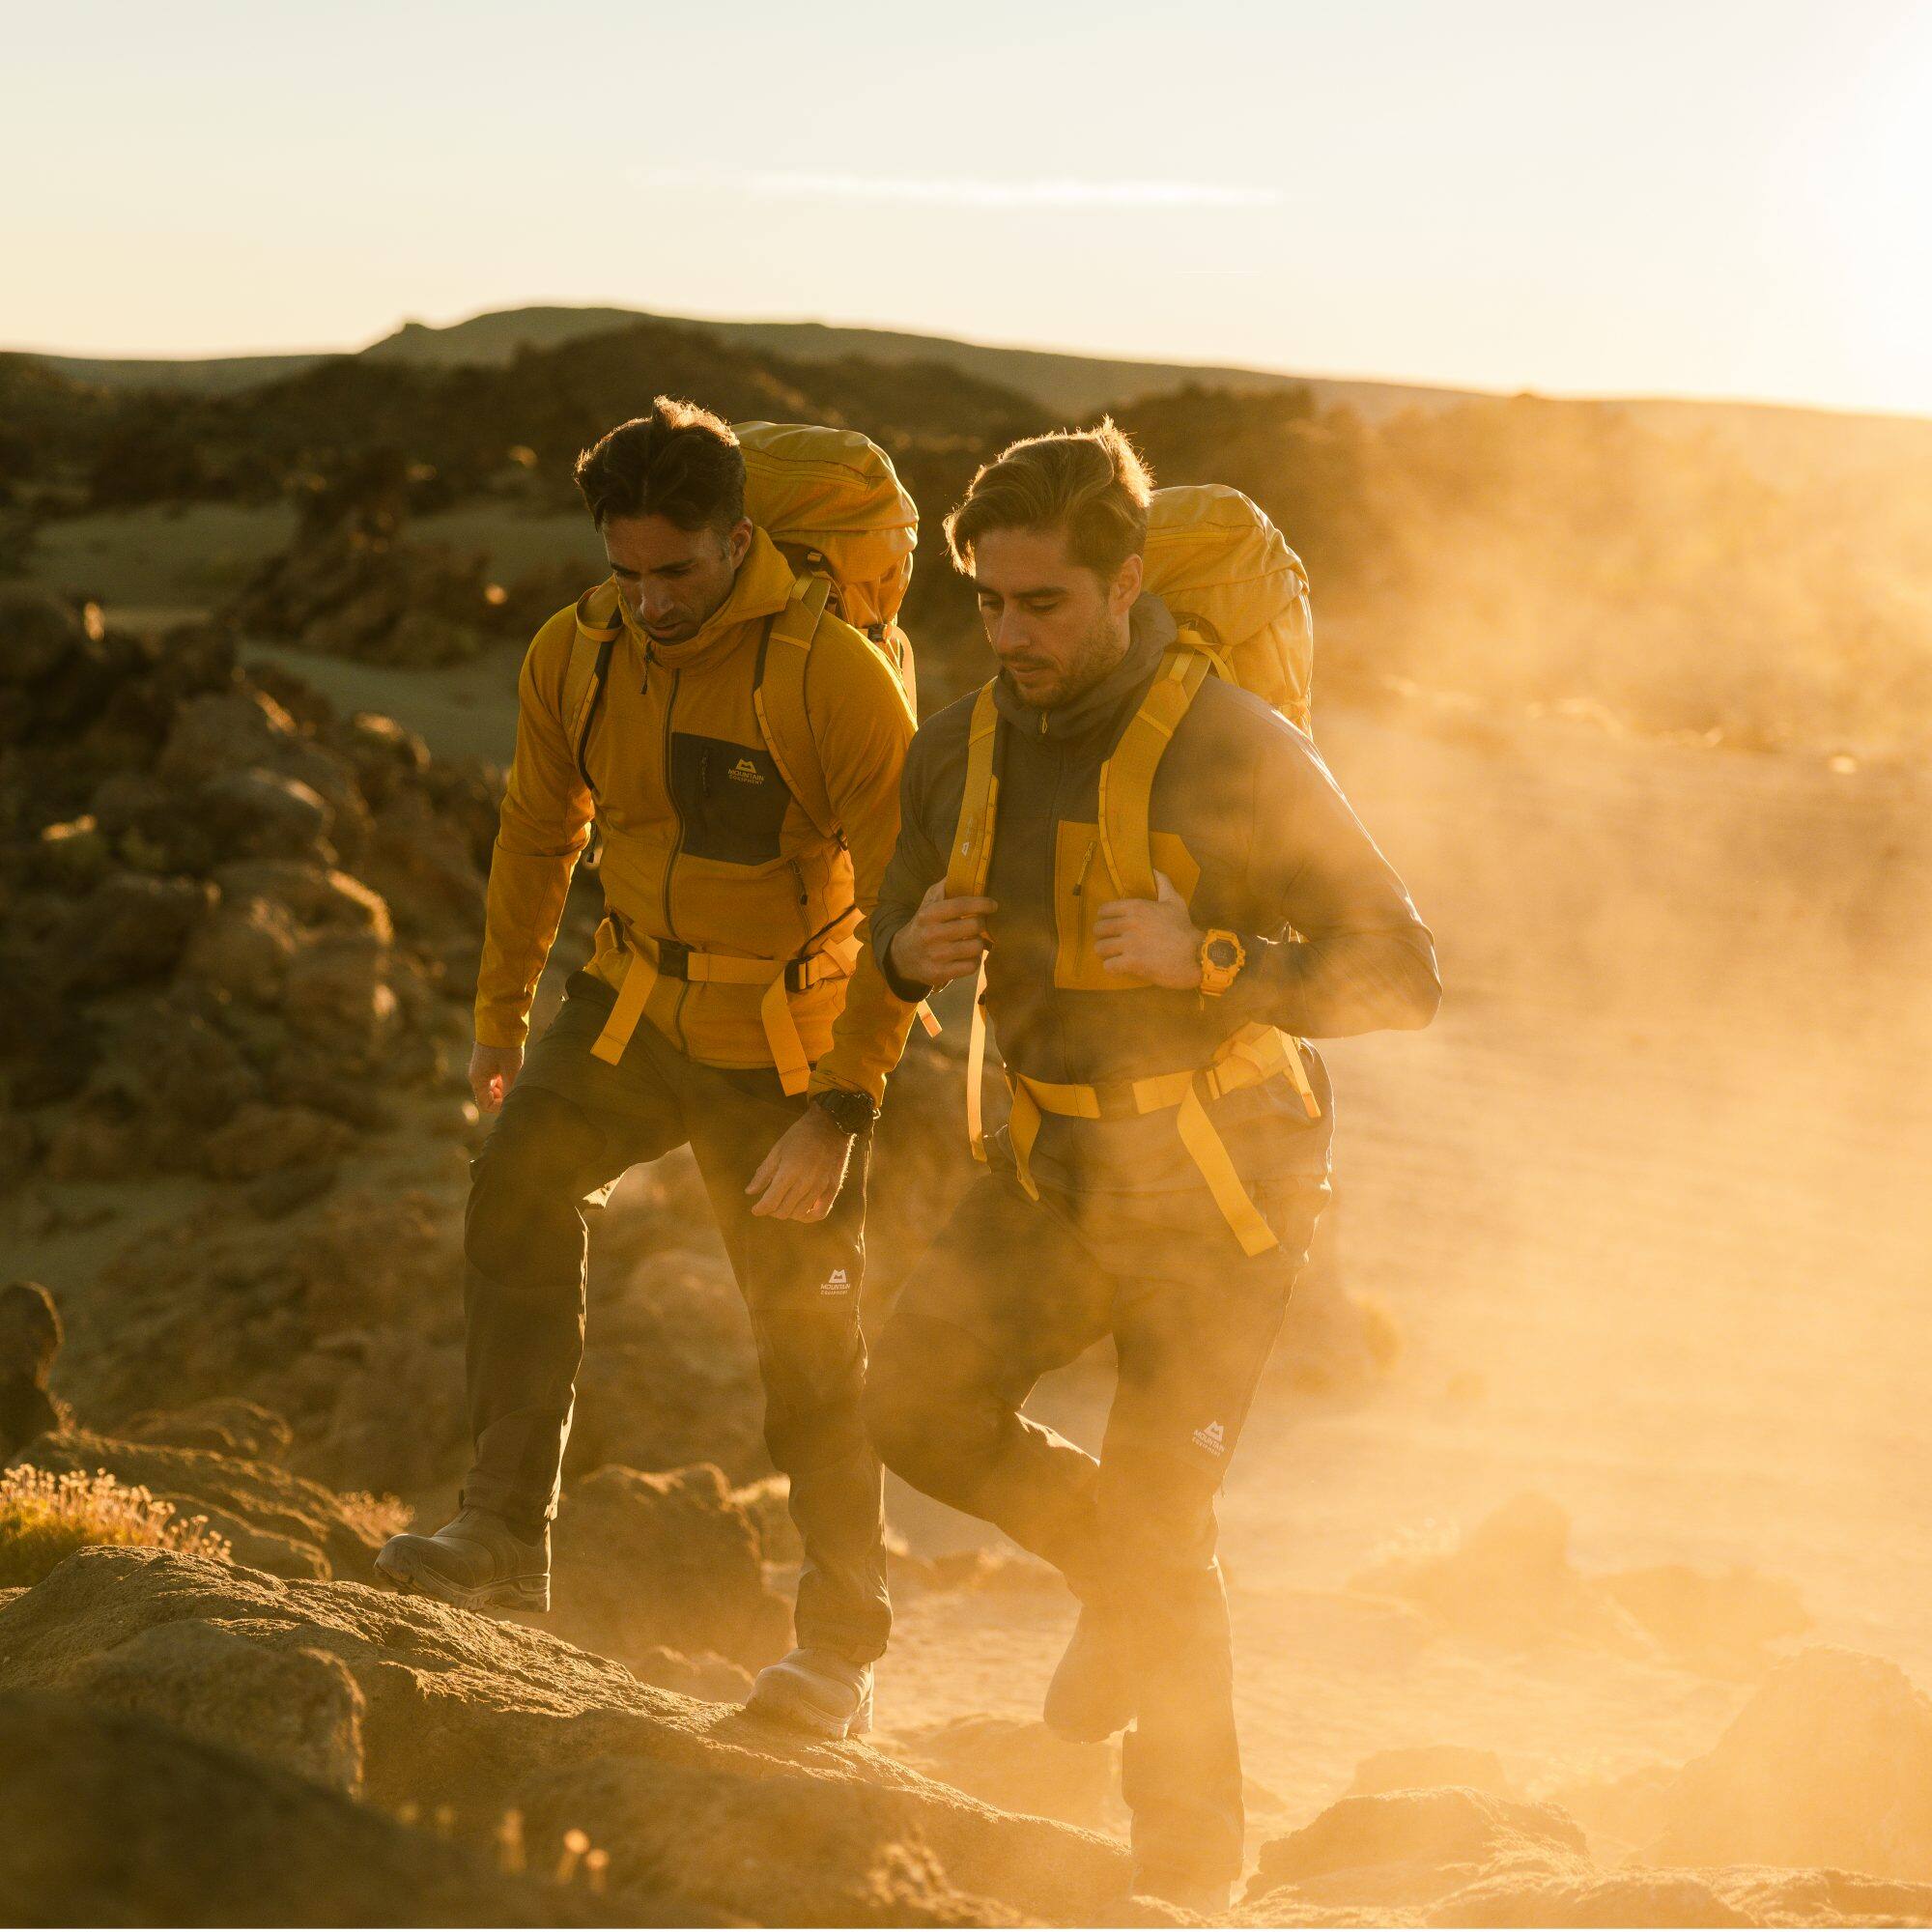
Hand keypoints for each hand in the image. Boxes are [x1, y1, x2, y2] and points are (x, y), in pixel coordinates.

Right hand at [470, 1041, 523, 1112]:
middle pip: (489, 1098)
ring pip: (493, 1089)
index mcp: (478, 1080)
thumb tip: (513, 1105)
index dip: (501, 1106)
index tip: (514, 1097)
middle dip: (504, 1097)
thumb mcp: (511, 1071)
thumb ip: (511, 1090)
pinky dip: (505, 1080)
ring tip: (516, 1078)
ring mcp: (481, 1069)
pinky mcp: (487, 1063)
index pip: (486, 1106)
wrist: (500, 1021)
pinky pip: (495, 1079)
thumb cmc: (506, 1047)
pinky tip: (514, 1072)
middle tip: (516, 1087)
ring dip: (505, 1088)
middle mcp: (476, 1077)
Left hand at [746, 1105, 855, 1220]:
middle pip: (784, 1211)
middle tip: (770, 1203)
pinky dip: (808, 1217)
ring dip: (788, 1212)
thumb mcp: (777, 1150)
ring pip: (799, 1214)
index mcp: (788, 1172)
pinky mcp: (833, 1188)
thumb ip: (764, 1173)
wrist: (831, 1125)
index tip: (756, 1209)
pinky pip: (820, 1213)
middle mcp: (805, 1183)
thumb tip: (750, 1192)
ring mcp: (821, 1187)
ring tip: (785, 1203)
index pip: (770, 1202)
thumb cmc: (800, 1135)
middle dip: (772, 1211)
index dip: (760, 1209)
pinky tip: (802, 1210)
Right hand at [887, 879, 996, 988]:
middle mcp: (931, 935)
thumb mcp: (927, 903)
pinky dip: (975, 960)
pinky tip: (968, 956)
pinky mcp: (940, 974)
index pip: (961, 905)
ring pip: (976, 947)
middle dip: (981, 924)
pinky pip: (972, 966)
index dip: (981, 904)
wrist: (902, 956)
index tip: (993, 905)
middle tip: (979, 924)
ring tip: (973, 940)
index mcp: (928, 914)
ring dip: (979, 943)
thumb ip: (944, 887)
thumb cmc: (923, 925)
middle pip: (974, 926)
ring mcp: (936, 956)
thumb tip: (964, 870)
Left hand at [1093, 871, 1202, 988]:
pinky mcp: (1132, 963)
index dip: (1104, 918)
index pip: (1104, 910)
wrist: (1196, 955)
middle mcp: (1129, 923)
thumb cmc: (1184, 928)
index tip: (1110, 925)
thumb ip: (1163, 883)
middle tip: (1112, 942)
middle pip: (1098, 929)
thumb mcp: (1175, 901)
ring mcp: (1129, 944)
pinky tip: (1120, 967)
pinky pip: (1108, 966)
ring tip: (1114, 955)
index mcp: (1136, 907)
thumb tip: (1154, 869)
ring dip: (1106, 953)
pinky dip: (1112, 968)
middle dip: (1103, 937)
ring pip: (1100, 948)